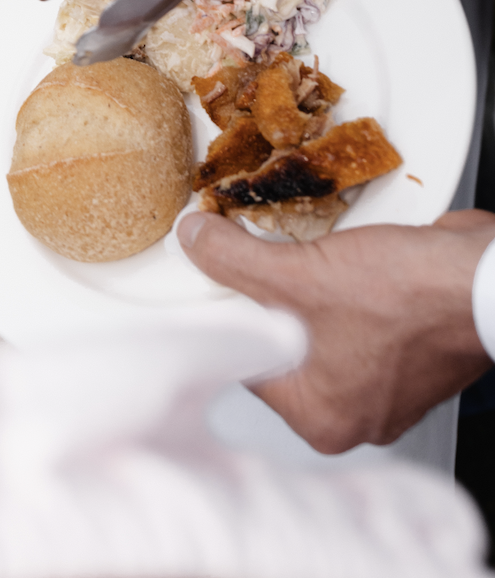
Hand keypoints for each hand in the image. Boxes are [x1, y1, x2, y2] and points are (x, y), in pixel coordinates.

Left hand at [179, 208, 494, 450]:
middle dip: (263, 288)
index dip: (222, 307)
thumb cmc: (413, 298)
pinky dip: (338, 276)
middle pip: (276, 338)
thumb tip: (193, 242)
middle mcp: (352, 408)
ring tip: (302, 248)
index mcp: (321, 417)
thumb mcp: (299, 274)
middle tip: (251, 249)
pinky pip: (348, 307)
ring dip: (300, 277)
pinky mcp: (402, 342)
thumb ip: (233, 261)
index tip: (205, 270)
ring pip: (313, 318)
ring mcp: (381, 377)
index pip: (243, 359)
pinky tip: (337, 250)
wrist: (488, 277)